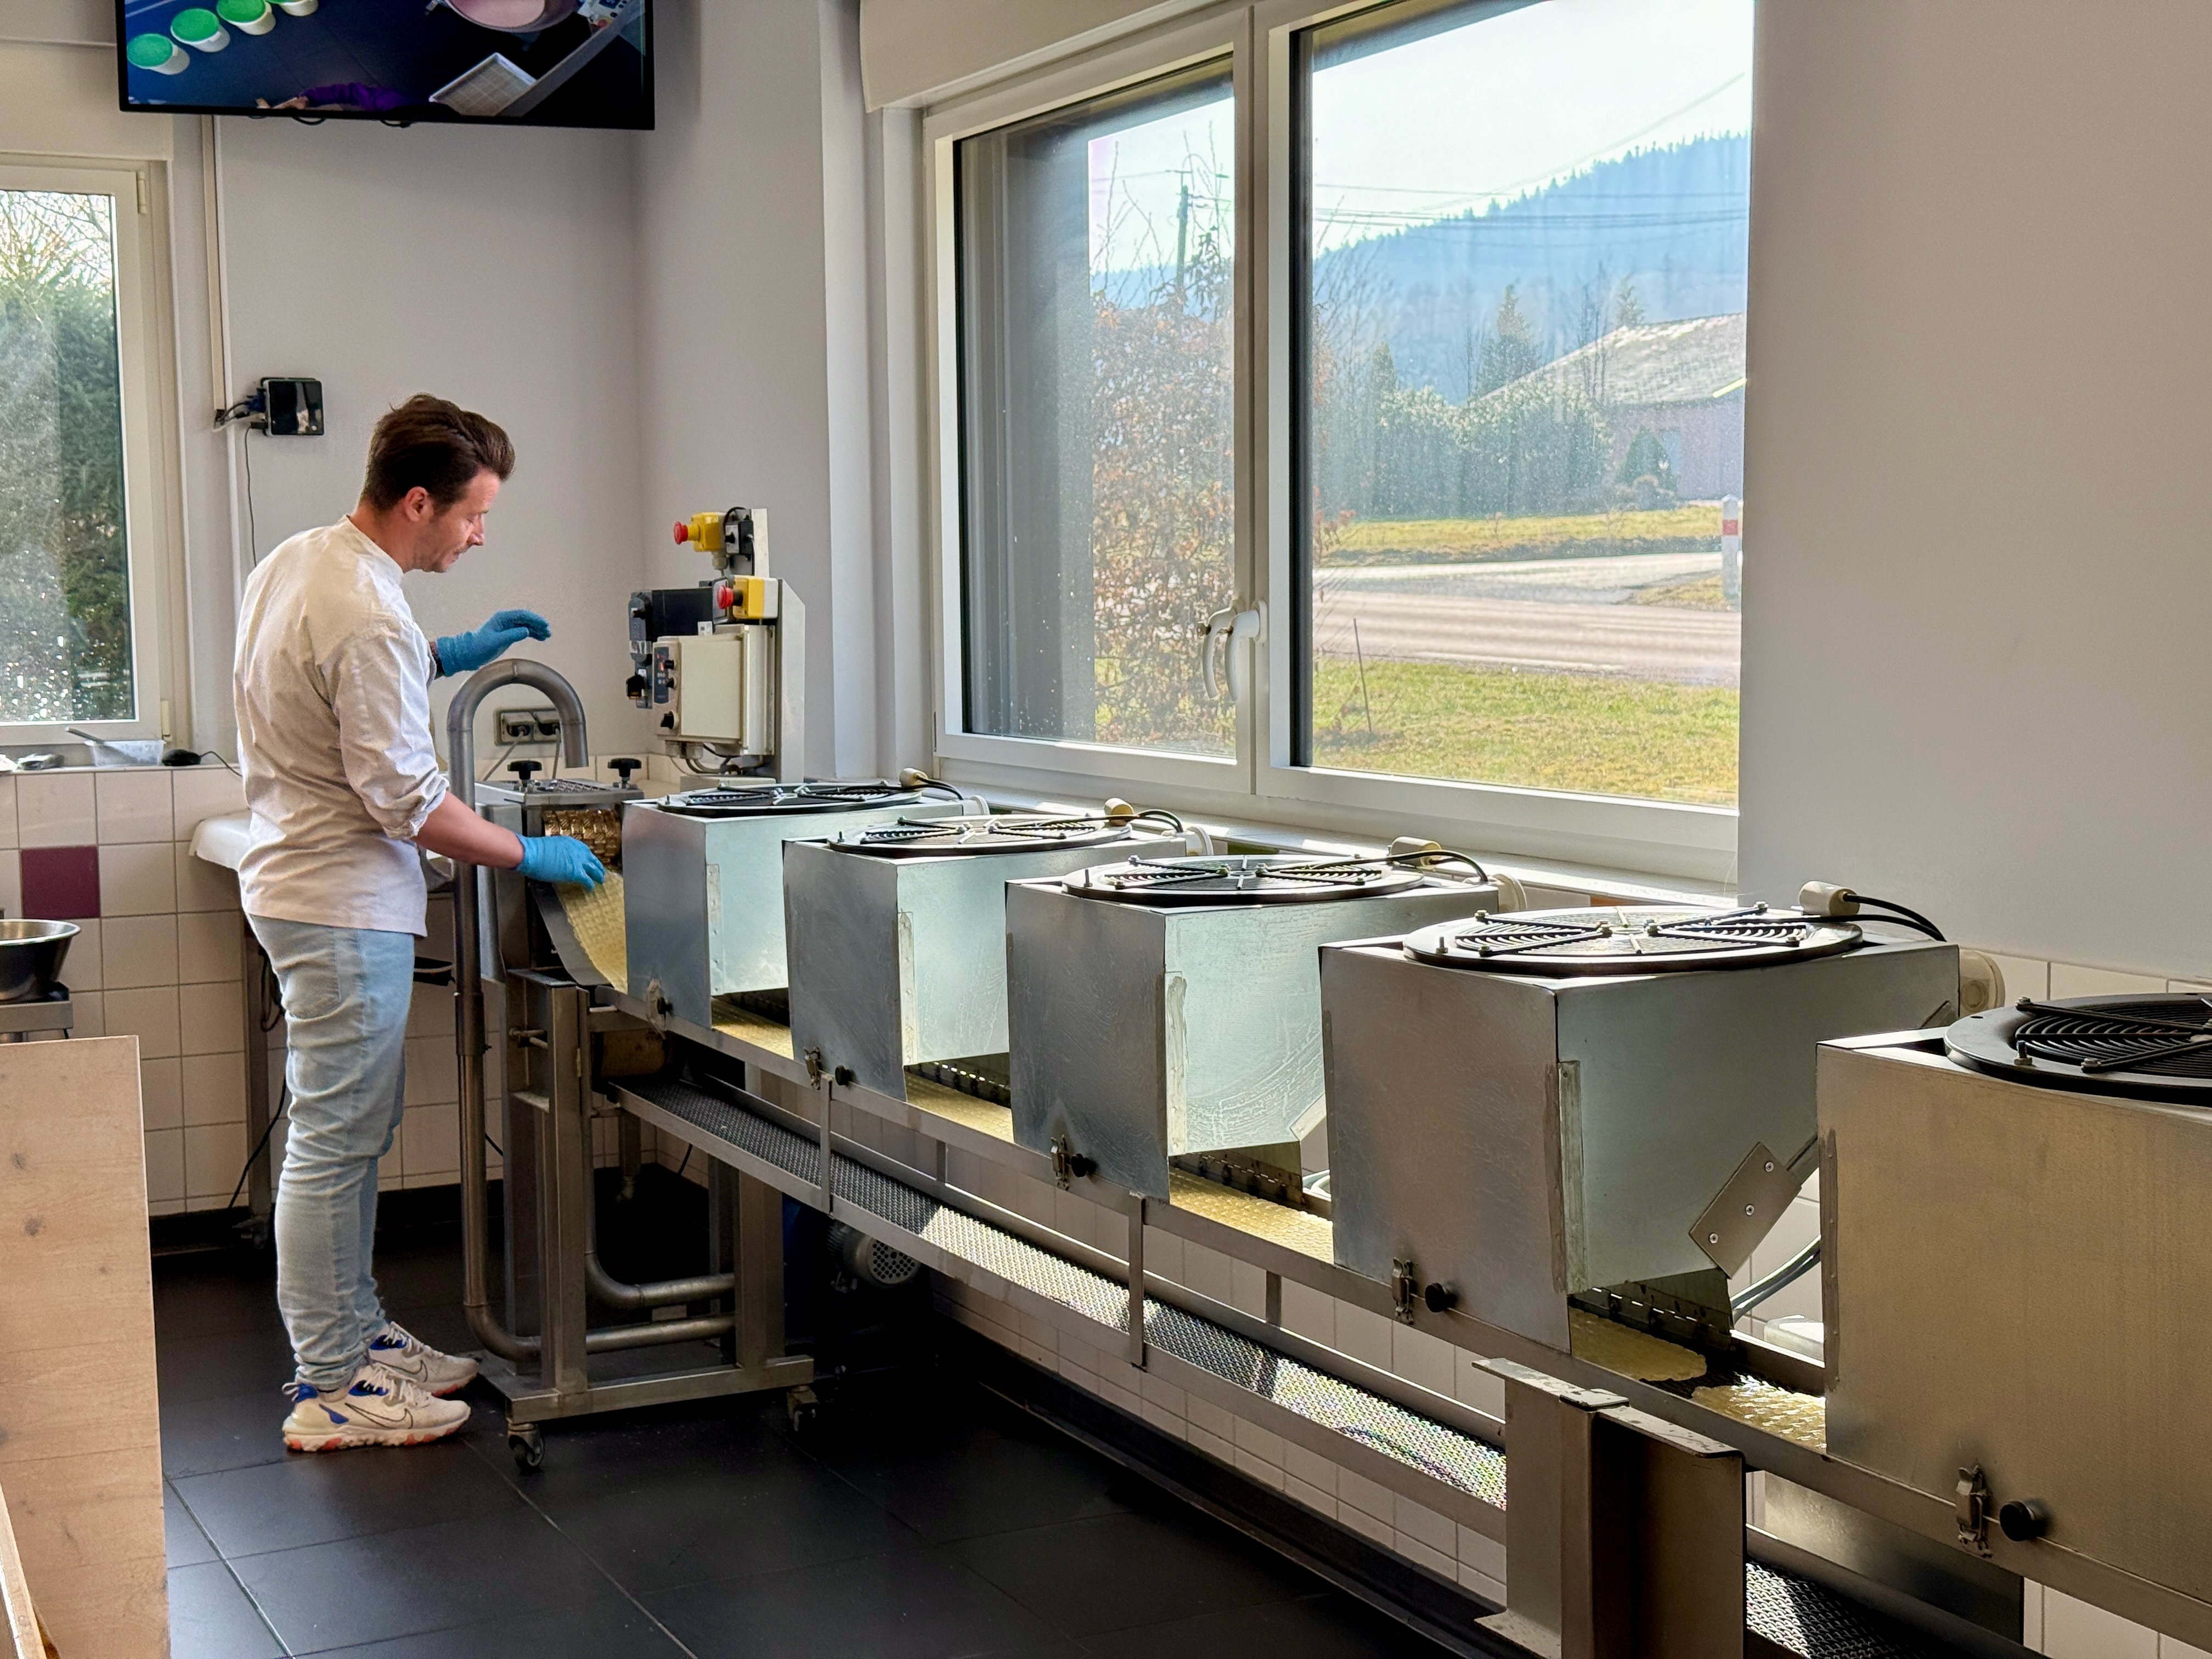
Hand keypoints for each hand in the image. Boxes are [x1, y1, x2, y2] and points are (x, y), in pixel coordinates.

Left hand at [434, 608, 549, 676]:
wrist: (468, 653)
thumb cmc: (479, 646)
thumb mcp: (496, 641)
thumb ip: (511, 635)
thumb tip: (526, 631)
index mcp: (502, 618)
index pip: (522, 615)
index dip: (535, 619)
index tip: (544, 625)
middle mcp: (506, 621)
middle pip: (526, 619)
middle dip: (538, 624)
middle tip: (548, 631)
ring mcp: (507, 628)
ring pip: (526, 625)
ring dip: (536, 630)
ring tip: (547, 636)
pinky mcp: (508, 635)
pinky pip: (523, 632)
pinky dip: (532, 634)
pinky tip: (540, 638)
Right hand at [514, 834, 605, 887]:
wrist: (531, 853)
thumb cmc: (535, 851)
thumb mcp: (551, 847)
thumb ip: (560, 852)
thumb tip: (560, 859)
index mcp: (571, 843)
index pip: (585, 851)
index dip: (588, 858)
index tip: (591, 862)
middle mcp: (578, 850)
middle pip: (592, 859)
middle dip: (597, 866)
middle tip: (600, 872)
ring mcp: (578, 861)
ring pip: (594, 869)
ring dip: (598, 875)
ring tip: (600, 880)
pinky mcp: (576, 872)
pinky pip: (587, 880)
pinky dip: (590, 885)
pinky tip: (591, 889)